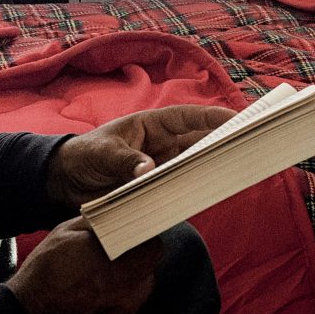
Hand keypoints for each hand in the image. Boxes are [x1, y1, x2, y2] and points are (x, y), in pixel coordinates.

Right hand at [7, 218, 162, 313]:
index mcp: (121, 264)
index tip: (133, 237)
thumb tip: (115, 215)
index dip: (143, 240)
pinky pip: (126, 311)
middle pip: (148, 270)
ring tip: (101, 277)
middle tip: (114, 256)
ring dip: (128, 282)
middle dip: (135, 261)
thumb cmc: (45, 271)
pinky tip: (95, 296)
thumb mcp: (68, 232)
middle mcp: (128, 292)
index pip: (153, 248)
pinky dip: (117, 302)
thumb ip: (100, 223)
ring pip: (138, 292)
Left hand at [46, 105, 234, 205]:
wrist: (65, 183)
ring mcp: (161, 168)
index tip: (238, 118)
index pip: (189, 118)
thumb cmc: (84, 156)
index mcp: (153, 126)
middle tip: (249, 146)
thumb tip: (147, 171)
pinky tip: (207, 196)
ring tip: (236, 172)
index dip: (213, 117)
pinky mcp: (156, 189)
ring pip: (193, 166)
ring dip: (210, 168)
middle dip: (222, 142)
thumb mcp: (102, 154)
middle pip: (199, 141)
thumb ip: (125, 162)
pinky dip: (192, 192)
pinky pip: (179, 189)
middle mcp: (163, 145)